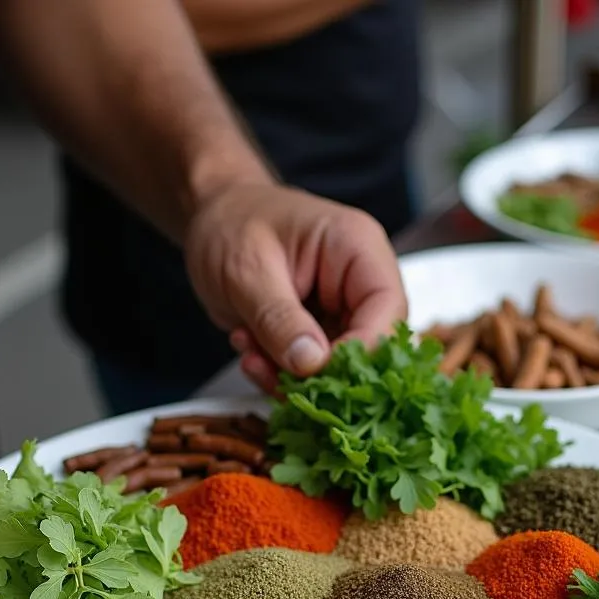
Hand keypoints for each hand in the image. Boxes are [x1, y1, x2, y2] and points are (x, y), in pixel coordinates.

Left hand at [184, 182, 406, 391]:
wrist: (211, 220)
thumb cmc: (231, 223)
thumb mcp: (247, 269)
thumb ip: (279, 318)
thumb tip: (311, 362)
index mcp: (357, 249)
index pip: (387, 309)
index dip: (362, 350)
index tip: (319, 373)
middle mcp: (357, 283)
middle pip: (370, 346)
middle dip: (322, 373)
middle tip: (277, 376)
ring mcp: (339, 312)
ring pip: (339, 368)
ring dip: (294, 378)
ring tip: (251, 355)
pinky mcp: (318, 334)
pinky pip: (313, 371)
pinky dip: (280, 375)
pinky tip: (250, 352)